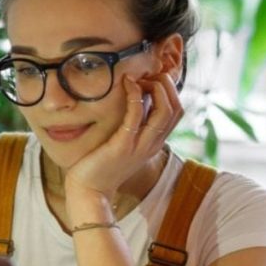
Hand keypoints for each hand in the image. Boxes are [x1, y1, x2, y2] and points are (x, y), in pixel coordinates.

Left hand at [63, 72, 183, 216]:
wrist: (89, 191)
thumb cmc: (101, 165)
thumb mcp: (124, 144)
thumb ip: (133, 127)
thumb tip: (134, 101)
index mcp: (154, 143)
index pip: (176, 112)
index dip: (170, 91)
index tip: (151, 79)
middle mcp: (152, 144)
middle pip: (176, 109)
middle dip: (167, 85)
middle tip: (148, 75)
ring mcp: (140, 145)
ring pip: (165, 111)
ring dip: (156, 88)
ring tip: (139, 77)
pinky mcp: (123, 145)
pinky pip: (136, 115)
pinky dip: (135, 96)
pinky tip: (127, 84)